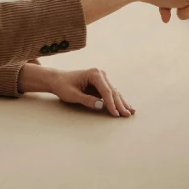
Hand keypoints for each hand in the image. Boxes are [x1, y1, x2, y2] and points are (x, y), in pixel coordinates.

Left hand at [19, 64, 133, 117]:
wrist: (57, 79)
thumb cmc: (63, 85)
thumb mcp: (72, 94)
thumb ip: (87, 100)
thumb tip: (101, 105)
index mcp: (94, 74)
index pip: (106, 91)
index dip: (111, 103)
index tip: (116, 114)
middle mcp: (101, 74)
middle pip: (113, 91)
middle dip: (120, 104)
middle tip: (127, 115)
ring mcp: (102, 79)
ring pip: (114, 92)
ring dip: (122, 102)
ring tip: (131, 111)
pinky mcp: (101, 84)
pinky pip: (111, 93)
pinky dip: (117, 101)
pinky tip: (125, 106)